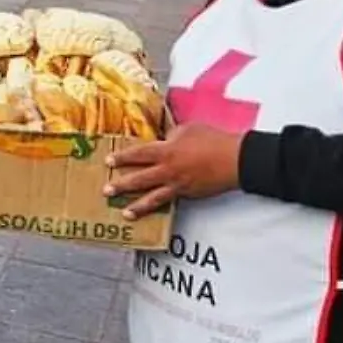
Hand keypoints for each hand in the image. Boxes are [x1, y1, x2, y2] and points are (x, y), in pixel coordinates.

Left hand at [103, 123, 245, 218]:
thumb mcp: (189, 129)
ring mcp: (177, 184)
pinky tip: (150, 214)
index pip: (138, 153)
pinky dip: (158, 208)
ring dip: (136, 206)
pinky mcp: (187, 193)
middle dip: (121, 185)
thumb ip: (172, 135)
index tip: (108, 161)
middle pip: (139, 178)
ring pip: (152, 197)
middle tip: (106, 190)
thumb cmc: (214, 140)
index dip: (122, 157)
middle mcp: (168, 169)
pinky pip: (169, 202)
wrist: (235, 159)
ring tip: (125, 213)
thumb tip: (164, 139)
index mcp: (166, 150)